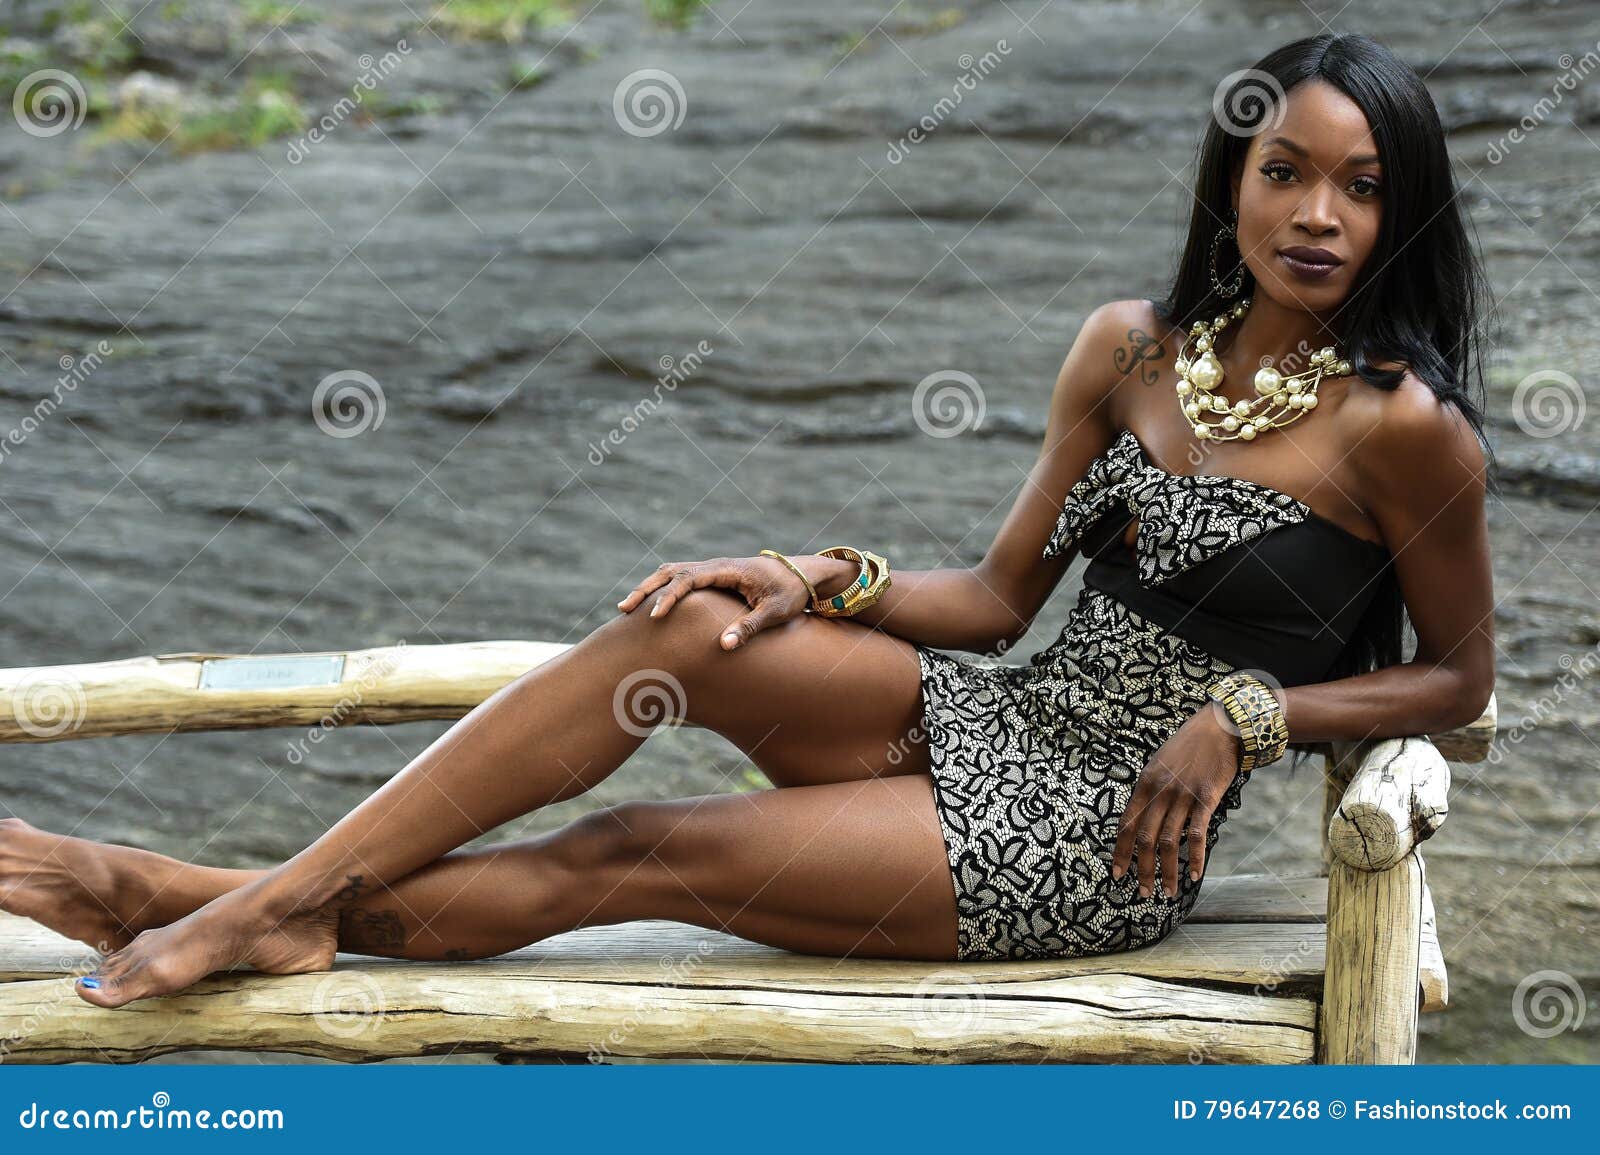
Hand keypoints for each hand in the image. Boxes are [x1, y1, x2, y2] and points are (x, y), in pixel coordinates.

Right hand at [616, 555, 820, 649]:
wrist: (802, 574)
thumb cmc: (791, 592)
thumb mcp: (775, 612)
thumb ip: (749, 627)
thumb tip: (722, 646)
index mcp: (727, 570)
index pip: (688, 579)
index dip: (669, 597)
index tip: (654, 617)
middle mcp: (715, 566)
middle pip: (671, 571)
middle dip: (646, 589)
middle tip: (623, 609)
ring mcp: (712, 569)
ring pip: (672, 572)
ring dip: (650, 587)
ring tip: (626, 608)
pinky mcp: (713, 577)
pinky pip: (681, 578)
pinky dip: (662, 589)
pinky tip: (649, 606)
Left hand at [1110, 701, 1242, 897]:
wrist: (1219, 726)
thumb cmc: (1189, 745)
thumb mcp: (1159, 763)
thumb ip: (1150, 789)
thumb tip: (1141, 815)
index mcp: (1144, 784)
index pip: (1127, 824)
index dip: (1121, 851)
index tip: (1117, 873)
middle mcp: (1160, 791)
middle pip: (1144, 838)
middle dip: (1141, 870)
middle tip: (1142, 893)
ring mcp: (1182, 796)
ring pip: (1168, 842)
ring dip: (1167, 872)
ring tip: (1168, 893)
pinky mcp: (1206, 799)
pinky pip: (1197, 834)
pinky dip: (1194, 858)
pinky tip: (1194, 875)